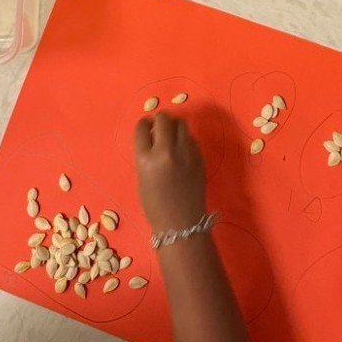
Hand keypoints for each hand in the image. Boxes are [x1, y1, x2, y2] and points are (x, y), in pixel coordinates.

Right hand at [134, 113, 206, 230]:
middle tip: (159, 130)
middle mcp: (166, 151)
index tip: (146, 129)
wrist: (181, 223)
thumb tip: (153, 134)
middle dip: (159, 121)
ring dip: (174, 127)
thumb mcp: (142, 177)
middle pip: (163, 118)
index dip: (144, 125)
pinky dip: (184, 139)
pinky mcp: (199, 156)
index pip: (142, 127)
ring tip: (172, 139)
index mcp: (146, 159)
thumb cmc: (155, 204)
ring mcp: (185, 153)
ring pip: (180, 123)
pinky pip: (190, 137)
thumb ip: (146, 153)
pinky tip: (182, 151)